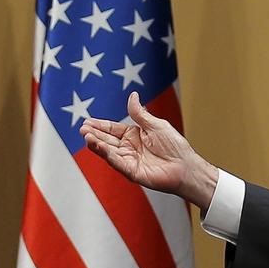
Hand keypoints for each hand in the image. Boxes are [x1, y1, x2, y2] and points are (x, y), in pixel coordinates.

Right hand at [79, 91, 217, 211]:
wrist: (186, 166)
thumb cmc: (175, 146)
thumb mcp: (156, 124)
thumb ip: (140, 113)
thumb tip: (132, 95)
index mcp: (133, 136)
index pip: (112, 129)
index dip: (100, 125)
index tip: (87, 122)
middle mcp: (128, 148)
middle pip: (106, 140)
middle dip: (94, 134)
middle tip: (82, 129)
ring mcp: (128, 160)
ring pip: (108, 151)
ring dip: (96, 144)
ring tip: (86, 137)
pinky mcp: (130, 171)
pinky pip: (116, 162)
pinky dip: (106, 154)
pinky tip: (98, 147)